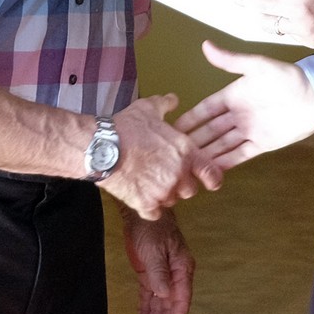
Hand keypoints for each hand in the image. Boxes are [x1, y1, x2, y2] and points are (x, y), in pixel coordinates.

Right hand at [97, 94, 222, 220]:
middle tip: (168, 175)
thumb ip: (165, 105)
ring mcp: (163, 192)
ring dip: (166, 195)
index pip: (212, 173)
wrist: (101, 147)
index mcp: (185, 152)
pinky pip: (155, 213)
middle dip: (182, 184)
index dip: (213, 178)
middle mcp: (178, 174)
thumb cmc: (125, 127)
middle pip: (191, 189)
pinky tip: (142, 197)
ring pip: (173, 201)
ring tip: (151, 183)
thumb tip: (172, 100)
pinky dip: (150, 207)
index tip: (210, 180)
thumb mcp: (148, 108)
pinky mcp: (146, 204)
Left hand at [121, 208, 193, 313]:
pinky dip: (145, 310)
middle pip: (170, 305)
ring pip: (159, 304)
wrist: (140, 212)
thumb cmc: (151, 228)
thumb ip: (159, 273)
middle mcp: (175, 275)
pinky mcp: (149, 274)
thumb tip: (165, 296)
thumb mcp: (155, 250)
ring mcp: (162, 275)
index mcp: (182, 268)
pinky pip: (148, 297)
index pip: (181, 298)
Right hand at [175, 41, 313, 169]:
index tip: (172, 127)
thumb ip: (231, 60)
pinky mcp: (262, 144)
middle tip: (173, 151)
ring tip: (188, 165)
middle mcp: (238, 114)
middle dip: (193, 139)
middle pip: (210, 129)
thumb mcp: (258, 66)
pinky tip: (212, 171)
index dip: (190, 117)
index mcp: (234, 95)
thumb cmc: (288, 78)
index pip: (206, 108)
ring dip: (206, 153)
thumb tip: (205, 45)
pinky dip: (226, 163)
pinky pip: (239, 155)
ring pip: (222, 144)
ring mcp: (249, 130)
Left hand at [230, 0, 313, 47]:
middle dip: (245, 2)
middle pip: (259, 6)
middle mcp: (297, 8)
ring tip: (260, 8)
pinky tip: (285, 18)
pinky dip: (283, 25)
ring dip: (262, 15)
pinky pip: (285, 33)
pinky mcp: (309, 40)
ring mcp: (303, 27)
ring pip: (268, 23)